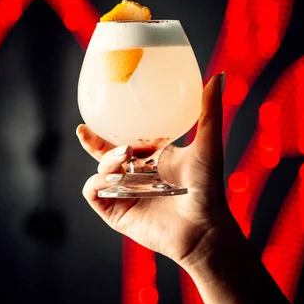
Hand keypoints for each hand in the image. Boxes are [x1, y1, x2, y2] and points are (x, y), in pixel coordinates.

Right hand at [76, 73, 233, 268]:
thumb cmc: (208, 188)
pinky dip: (97, 182)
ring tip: (125, 156)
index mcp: (152, 159)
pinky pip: (93, 191)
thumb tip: (218, 75)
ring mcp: (124, 194)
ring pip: (99, 170)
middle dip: (92, 142)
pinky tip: (112, 179)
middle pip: (104, 154)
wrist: (203, 228)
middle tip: (85, 130)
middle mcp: (135, 175)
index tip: (98, 112)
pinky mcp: (115, 212)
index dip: (109, 128)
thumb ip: (209, 111)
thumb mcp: (207, 144)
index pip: (124, 139)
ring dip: (106, 160)